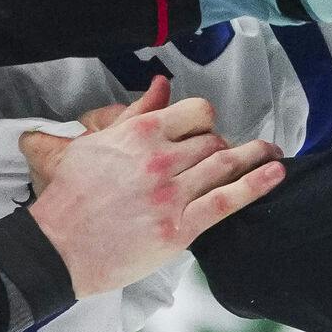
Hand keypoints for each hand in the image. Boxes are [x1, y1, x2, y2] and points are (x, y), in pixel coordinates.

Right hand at [22, 78, 283, 295]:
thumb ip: (134, 112)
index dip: (206, 120)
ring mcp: (172, 193)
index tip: (207, 130)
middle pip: (213, 140)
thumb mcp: (93, 142)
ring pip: (225, 164)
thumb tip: (161, 85)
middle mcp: (160, 158)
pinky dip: (256, 185)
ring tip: (273, 154)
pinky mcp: (179, 228)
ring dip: (255, 157)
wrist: (56, 247)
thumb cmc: (69, 196)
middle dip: (225, 145)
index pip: (196, 112)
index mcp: (140, 133)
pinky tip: (275, 174)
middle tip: (234, 153)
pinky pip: (226, 201)